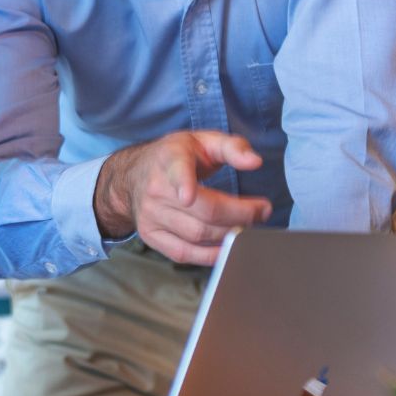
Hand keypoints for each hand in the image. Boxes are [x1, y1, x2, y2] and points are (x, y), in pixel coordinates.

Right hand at [94, 131, 272, 264]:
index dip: (183, 184)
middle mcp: (156, 189)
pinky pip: (184, 253)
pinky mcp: (151, 236)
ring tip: (248, 227)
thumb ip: (232, 147)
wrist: (133, 175)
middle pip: (203, 212)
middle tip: (262, 212)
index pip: (177, 171)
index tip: (188, 196)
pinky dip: (210, 255)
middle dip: (240, 215)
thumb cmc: (177, 157)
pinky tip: (228, 248)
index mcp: (170, 159)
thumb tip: (255, 162)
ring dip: (229, 236)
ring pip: (197, 235)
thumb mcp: (203, 140)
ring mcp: (151, 216)